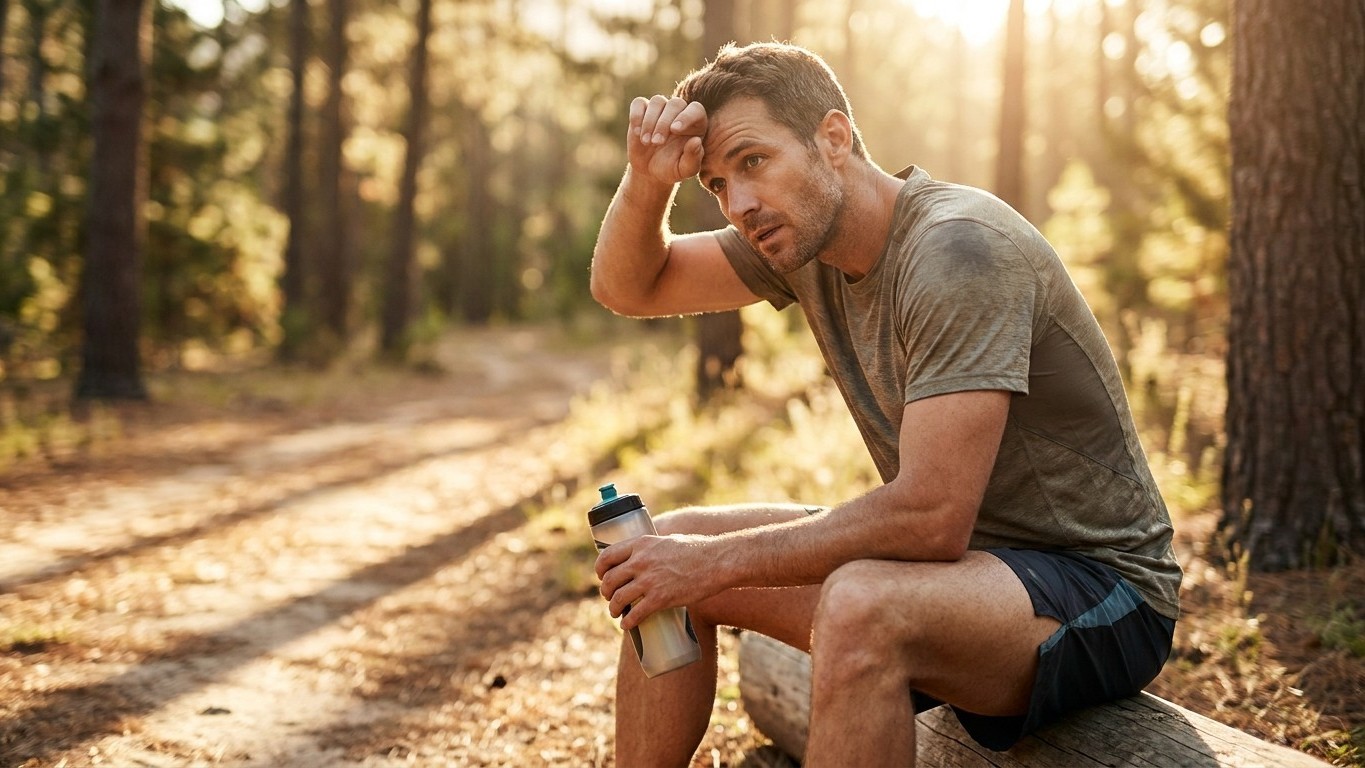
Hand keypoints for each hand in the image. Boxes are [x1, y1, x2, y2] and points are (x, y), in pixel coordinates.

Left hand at [595, 533, 714, 630]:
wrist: (717, 561)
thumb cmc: (697, 550)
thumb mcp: (667, 540)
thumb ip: (652, 549)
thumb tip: (643, 557)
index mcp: (641, 544)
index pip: (607, 557)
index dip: (600, 570)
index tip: (602, 577)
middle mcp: (641, 561)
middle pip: (610, 580)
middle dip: (606, 592)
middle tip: (610, 598)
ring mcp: (650, 580)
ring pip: (619, 598)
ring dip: (613, 609)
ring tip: (616, 613)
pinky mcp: (660, 598)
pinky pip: (635, 614)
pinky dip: (627, 622)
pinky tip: (627, 625)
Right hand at [626, 96, 707, 185]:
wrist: (650, 171)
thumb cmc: (672, 169)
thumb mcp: (684, 170)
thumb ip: (693, 158)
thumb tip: (695, 141)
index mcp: (695, 124)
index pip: (696, 109)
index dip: (686, 116)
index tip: (674, 130)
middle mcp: (679, 112)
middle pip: (675, 104)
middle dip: (664, 123)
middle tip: (657, 143)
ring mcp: (661, 110)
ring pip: (657, 101)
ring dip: (649, 121)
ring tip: (646, 142)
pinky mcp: (642, 111)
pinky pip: (639, 103)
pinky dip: (636, 116)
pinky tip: (636, 133)